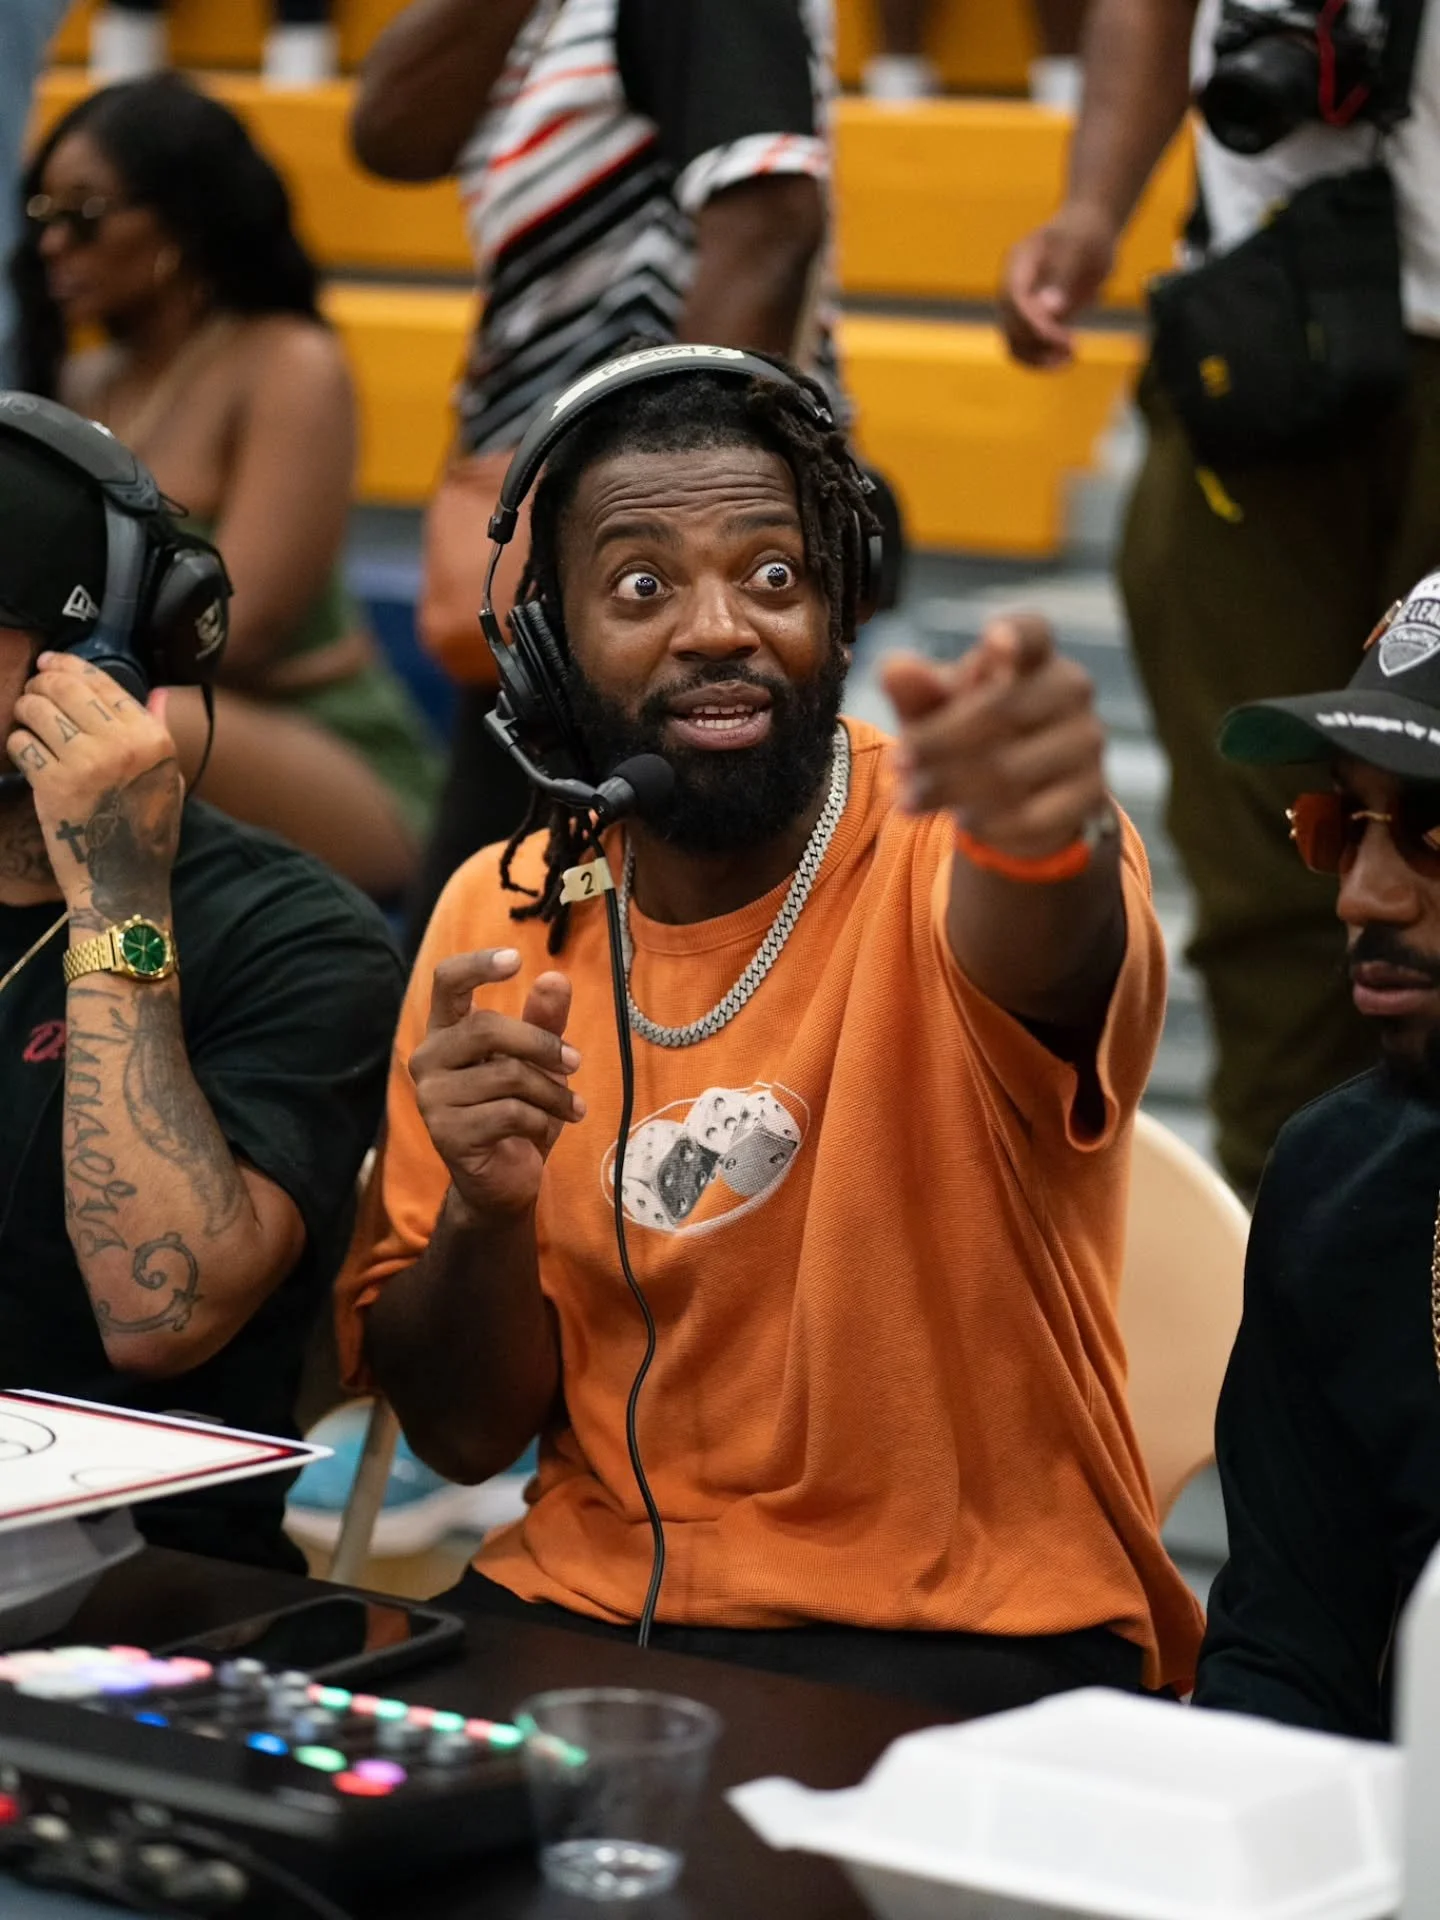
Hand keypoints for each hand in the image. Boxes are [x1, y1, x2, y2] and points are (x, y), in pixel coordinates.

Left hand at [6, 652, 181, 923]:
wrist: (123, 882)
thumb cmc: (145, 832)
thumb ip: (159, 733)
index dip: (69, 665)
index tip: (49, 662)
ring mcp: (86, 763)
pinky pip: (22, 743)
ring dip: (25, 711)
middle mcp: (122, 745)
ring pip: (37, 710)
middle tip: (32, 694)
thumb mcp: (169, 778)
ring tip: (27, 722)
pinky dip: (18, 744)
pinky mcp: (53, 785)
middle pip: (65, 688)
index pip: (103, 682)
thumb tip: (158, 693)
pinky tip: (26, 753)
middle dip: (40, 685)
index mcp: (153, 739)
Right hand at [410, 949, 584, 1226]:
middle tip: (576, 1062)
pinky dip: (542, 1119)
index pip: (446, 982)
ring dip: (552, 1092)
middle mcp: (428, 1059)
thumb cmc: (517, 1113)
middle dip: (541, 1044)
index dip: (478, 965)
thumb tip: (556, 978)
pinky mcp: (447, 1133)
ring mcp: (432, 1098)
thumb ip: (544, 1022)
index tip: (516, 959)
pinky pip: (509, 1113)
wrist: (502, 1182)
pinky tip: (549, 1129)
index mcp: (446, 1032)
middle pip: (486, 1029)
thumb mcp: (538, 1064)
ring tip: (570, 1107)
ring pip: (506, 1075)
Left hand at [883, 616, 1107, 860]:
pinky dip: (987, 824)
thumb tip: (894, 669)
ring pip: (1010, 770)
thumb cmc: (971, 734)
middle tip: (897, 764)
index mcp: (1033, 656)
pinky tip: (965, 822)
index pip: (1033, 632)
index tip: (992, 639)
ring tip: (910, 799)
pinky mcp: (1089, 794)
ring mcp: (1086, 741)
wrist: (1021, 796)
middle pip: (1001, 710)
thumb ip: (916, 691)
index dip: (1015, 634)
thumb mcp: (936, 711)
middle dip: (938, 742)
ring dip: (950, 788)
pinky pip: (1030, 816)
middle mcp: (1070, 690)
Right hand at [999, 202, 1116, 368]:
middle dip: (1040, 343)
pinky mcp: (1029, 320)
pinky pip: (1025, 348)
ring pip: (1014, 343)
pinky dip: (1041, 359)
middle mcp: (1011, 286)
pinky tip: (1064, 359)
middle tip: (1073, 350)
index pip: (1016, 300)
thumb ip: (1063, 276)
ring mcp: (1018, 305)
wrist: (1088, 231)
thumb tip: (1049, 310)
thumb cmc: (1087, 235)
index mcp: (1019, 263)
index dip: (1035, 325)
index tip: (1065, 340)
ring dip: (1038, 358)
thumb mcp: (1082, 249)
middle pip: (1010, 326)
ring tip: (1069, 359)